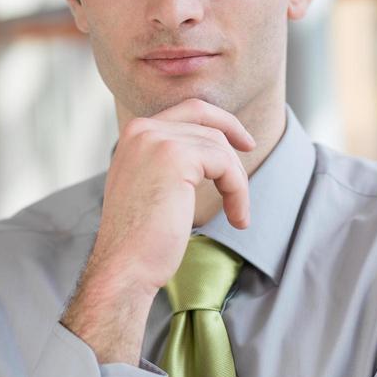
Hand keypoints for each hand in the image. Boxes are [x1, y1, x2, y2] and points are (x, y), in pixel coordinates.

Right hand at [61, 99, 254, 363]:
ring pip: (219, 147)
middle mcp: (142, 130)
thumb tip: (207, 154)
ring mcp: (158, 140)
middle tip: (251, 148)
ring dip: (236, 181)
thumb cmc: (140, 239)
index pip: (186, 110)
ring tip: (238, 214)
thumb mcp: (150, 186)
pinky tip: (237, 218)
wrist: (125, 265)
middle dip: (232, 130)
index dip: (218, 120)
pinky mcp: (176, 157)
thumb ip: (168, 162)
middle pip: (204, 116)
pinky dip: (238, 192)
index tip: (240, 141)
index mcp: (134, 134)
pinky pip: (226, 166)